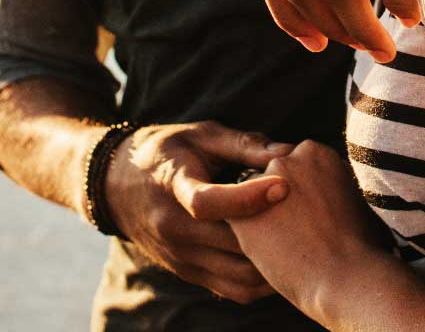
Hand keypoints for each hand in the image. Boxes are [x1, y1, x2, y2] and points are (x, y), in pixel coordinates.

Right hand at [104, 121, 291, 303]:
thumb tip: (286, 153)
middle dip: (273, 232)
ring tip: (299, 242)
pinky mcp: (187, 273)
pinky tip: (279, 260)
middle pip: (232, 243)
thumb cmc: (165, 152)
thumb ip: (242, 144)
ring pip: (237, 275)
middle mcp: (174, 229)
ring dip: (271, 263)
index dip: (249, 197)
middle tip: (308, 215)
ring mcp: (180, 256)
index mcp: (174, 188)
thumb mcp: (199, 135)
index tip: (283, 185)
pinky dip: (259, 280)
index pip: (208, 202)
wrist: (115, 186)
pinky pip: (231, 289)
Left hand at [228, 140, 392, 323]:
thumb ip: (334, 186)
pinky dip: (250, 237)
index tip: (315, 215)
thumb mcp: (356, 200)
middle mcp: (286, 160)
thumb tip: (332, 193)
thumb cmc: (362, 246)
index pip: (297, 166)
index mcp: (316, 152)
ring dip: (264, 218)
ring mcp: (261, 185)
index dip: (304, 194)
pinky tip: (273, 255)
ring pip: (253, 201)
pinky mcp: (241, 214)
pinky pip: (240, 223)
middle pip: (273, 180)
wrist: (345, 277)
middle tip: (301, 231)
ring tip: (289, 246)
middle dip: (282, 201)